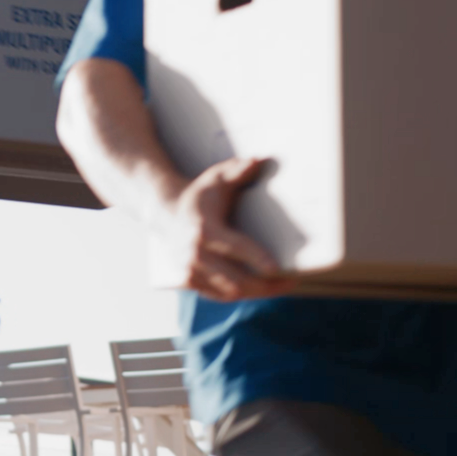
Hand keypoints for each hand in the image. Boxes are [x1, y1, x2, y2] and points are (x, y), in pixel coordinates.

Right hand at [161, 156, 294, 301]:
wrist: (166, 212)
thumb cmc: (200, 195)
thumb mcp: (216, 178)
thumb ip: (237, 170)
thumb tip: (257, 160)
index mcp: (205, 230)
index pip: (234, 247)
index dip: (256, 258)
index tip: (276, 267)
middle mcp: (195, 253)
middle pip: (235, 279)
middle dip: (265, 285)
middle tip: (290, 282)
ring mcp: (190, 269)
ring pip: (229, 292)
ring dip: (256, 293)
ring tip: (278, 287)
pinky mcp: (188, 279)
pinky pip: (218, 295)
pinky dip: (239, 294)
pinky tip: (257, 290)